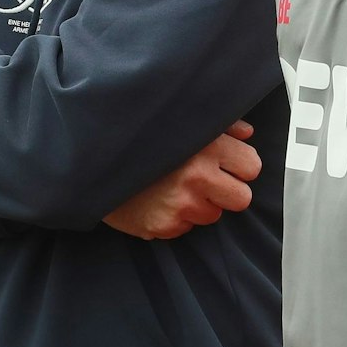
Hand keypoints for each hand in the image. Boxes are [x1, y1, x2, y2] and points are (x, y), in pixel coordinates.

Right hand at [103, 122, 259, 239]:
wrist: (94, 156)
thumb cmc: (142, 135)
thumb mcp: (182, 118)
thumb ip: (221, 125)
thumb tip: (247, 134)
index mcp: (205, 147)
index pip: (252, 167)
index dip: (240, 166)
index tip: (227, 164)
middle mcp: (196, 177)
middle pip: (241, 198)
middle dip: (227, 191)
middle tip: (206, 181)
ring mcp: (179, 206)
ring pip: (212, 215)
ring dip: (199, 205)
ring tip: (173, 186)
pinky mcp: (162, 226)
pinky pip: (184, 228)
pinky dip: (175, 217)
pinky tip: (157, 199)